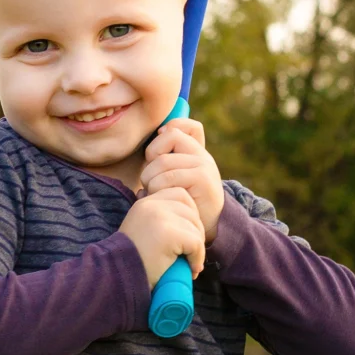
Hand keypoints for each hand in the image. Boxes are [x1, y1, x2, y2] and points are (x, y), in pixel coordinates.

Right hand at [118, 187, 205, 289]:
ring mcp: (160, 216)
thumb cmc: (132, 260)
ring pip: (195, 226)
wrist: (117, 277)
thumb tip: (188, 216)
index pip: (180, 195)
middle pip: (191, 208)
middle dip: (196, 231)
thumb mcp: (143, 229)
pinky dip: (198, 258)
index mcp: (146, 202)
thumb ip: (159, 219)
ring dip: (197, 247)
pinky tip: (191, 269)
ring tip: (190, 263)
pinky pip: (196, 242)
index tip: (185, 236)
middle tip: (191, 252)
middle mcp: (152, 204)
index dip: (189, 214)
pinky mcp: (168, 233)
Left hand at [140, 118, 223, 244]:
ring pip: (163, 160)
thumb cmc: (183, 203)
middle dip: (151, 157)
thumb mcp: (175, 178)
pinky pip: (168, 177)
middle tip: (149, 179)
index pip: (187, 125)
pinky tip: (160, 199)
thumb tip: (160, 129)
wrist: (205, 228)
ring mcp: (204, 165)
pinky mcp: (202, 178)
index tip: (158, 151)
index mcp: (196, 152)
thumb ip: (168, 157)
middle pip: (170, 137)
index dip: (169, 129)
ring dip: (150, 178)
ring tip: (151, 191)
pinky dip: (157, 189)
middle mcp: (202, 155)